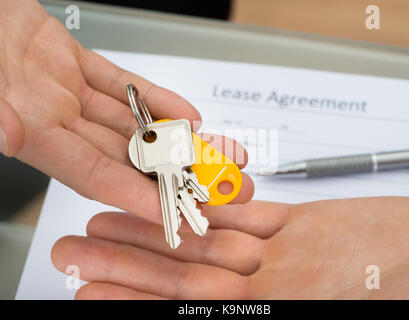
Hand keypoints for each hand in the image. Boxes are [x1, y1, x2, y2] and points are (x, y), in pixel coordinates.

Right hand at [0, 0, 253, 222]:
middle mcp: (52, 117)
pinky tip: (183, 113)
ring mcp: (65, 91)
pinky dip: (154, 98)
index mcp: (32, 131)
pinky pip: (121, 85)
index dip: (137, 195)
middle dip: (172, 173)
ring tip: (211, 151)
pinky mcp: (72, 62)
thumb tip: (9, 134)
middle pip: (125, 154)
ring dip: (173, 137)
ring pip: (131, 122)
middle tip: (211, 185)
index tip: (174, 211)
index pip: (95, 174)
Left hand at [52, 197, 408, 298]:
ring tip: (107, 222)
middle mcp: (268, 289)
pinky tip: (174, 199)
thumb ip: (277, 309)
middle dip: (127, 265)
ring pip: (205, 239)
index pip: (187, 311)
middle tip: (77, 253)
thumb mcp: (336, 308)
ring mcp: (281, 256)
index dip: (132, 303)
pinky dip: (208, 207)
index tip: (87, 294)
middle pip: (183, 274)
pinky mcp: (298, 226)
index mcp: (274, 315)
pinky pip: (244, 214)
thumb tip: (207, 315)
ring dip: (156, 231)